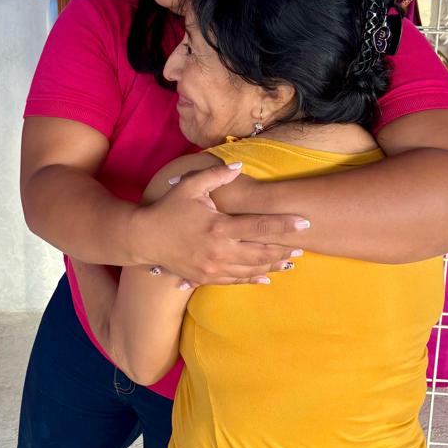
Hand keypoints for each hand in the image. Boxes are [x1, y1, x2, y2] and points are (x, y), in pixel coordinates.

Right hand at [129, 161, 307, 284]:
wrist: (143, 239)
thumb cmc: (168, 209)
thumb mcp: (190, 186)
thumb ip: (216, 175)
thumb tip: (239, 167)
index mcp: (218, 227)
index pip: (259, 226)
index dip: (284, 225)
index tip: (305, 222)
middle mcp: (219, 250)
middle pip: (260, 252)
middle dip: (284, 249)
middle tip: (302, 245)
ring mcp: (212, 267)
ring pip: (251, 269)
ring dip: (273, 266)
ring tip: (291, 262)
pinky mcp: (206, 277)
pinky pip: (235, 280)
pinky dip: (253, 279)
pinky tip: (267, 278)